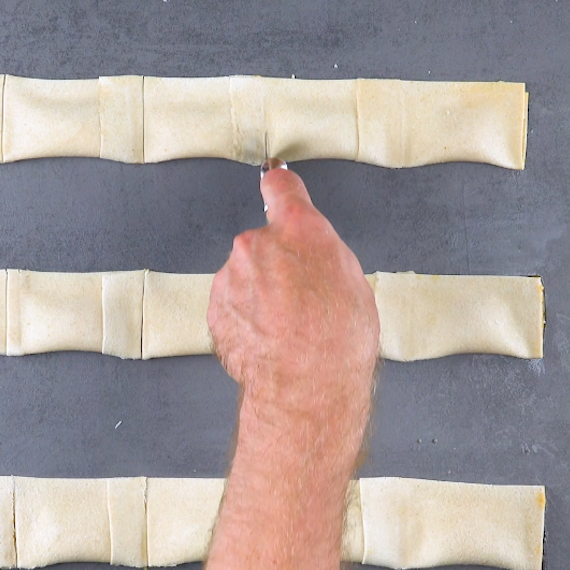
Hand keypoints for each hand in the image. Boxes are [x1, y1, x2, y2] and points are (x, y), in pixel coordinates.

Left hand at [208, 165, 379, 469]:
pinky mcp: (216, 308)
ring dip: (261, 294)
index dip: (281, 187)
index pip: (281, 188)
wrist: (305, 388)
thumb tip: (312, 255)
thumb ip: (323, 253)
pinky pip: (233, 304)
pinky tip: (269, 339)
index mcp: (299, 229)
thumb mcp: (353, 282)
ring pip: (246, 276)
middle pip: (264, 243)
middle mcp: (258, 244)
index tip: (276, 182)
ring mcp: (231, 277)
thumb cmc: (336, 341)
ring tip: (288, 327)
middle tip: (302, 299)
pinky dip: (246, 317)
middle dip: (278, 264)